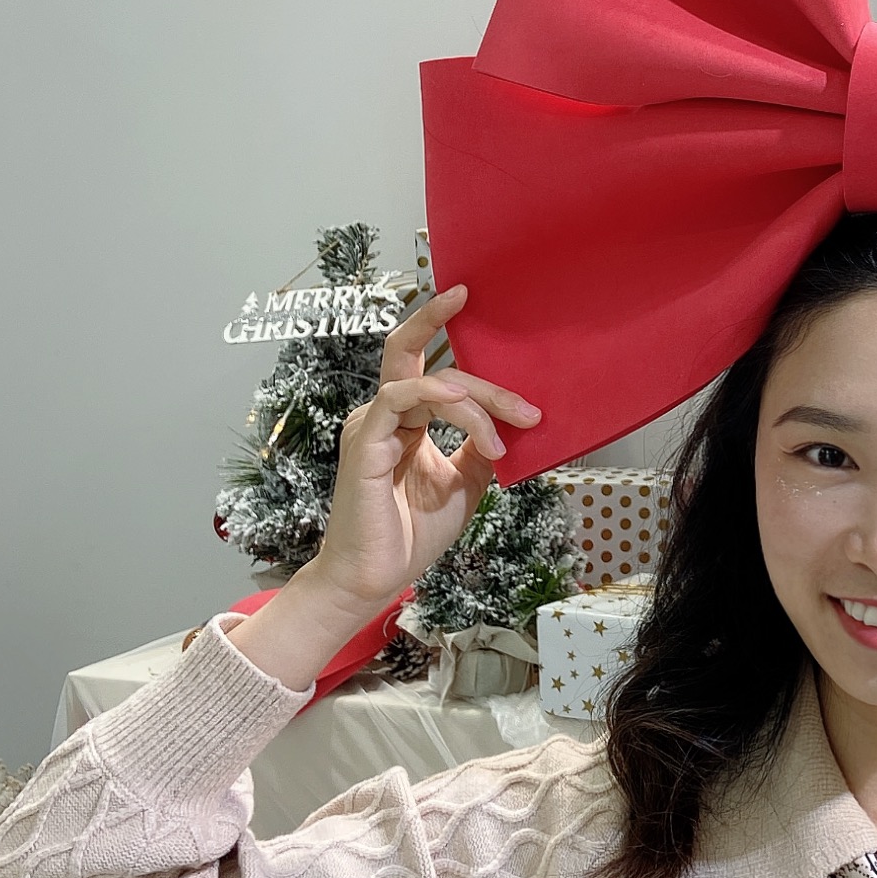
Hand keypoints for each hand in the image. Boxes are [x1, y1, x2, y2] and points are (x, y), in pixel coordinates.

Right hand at [228, 287, 539, 691]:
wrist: (377, 577)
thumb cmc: (412, 532)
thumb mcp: (465, 481)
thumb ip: (480, 445)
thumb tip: (512, 420)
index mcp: (403, 419)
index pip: (425, 363)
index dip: (445, 329)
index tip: (472, 299)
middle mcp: (383, 414)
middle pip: (411, 351)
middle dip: (448, 331)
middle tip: (499, 351)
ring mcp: (371, 425)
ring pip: (425, 381)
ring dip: (476, 399)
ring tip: (509, 430)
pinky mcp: (364, 443)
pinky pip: (400, 399)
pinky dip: (441, 401)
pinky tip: (468, 413)